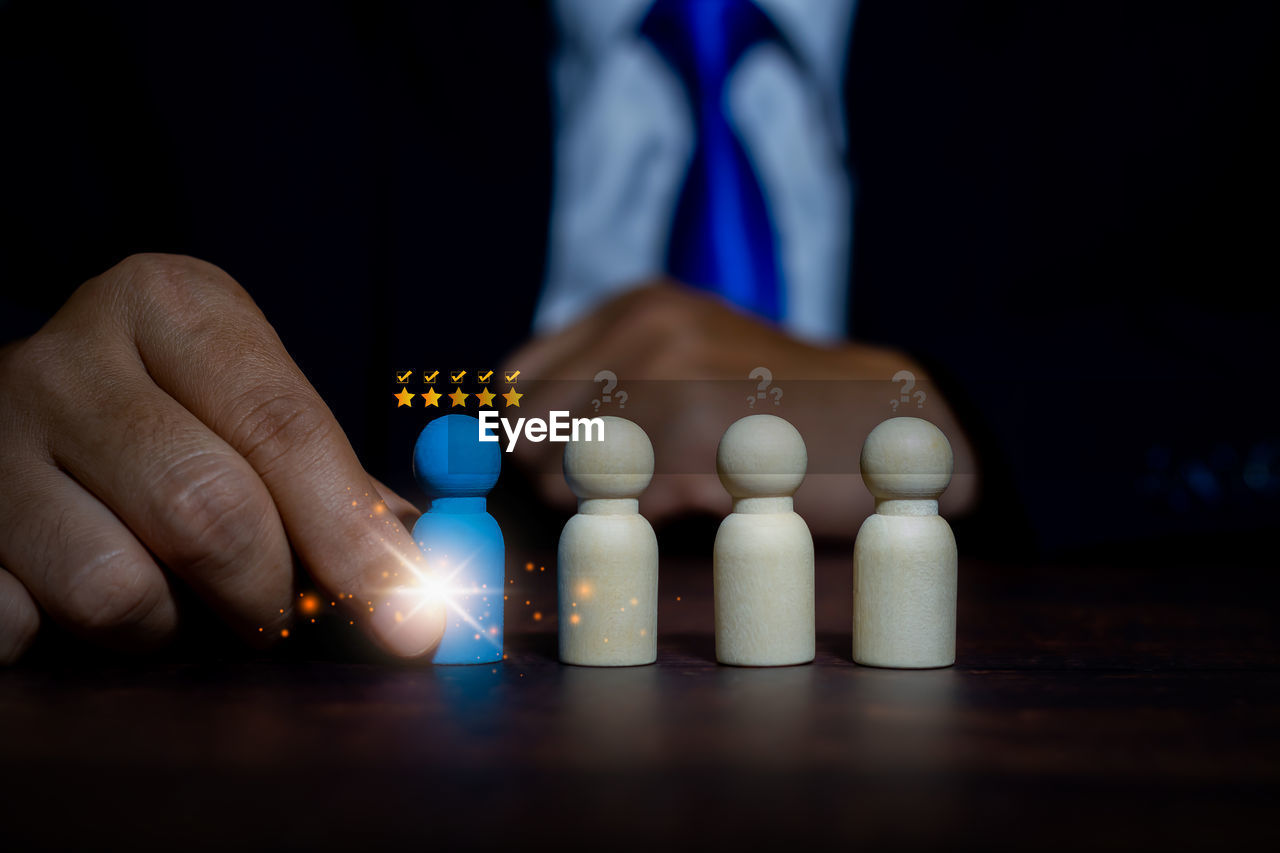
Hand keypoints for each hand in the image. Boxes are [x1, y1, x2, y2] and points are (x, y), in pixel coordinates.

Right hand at [0, 254, 443, 663]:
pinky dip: (63, 640)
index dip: (354, 535)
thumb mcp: (253, 402)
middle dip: (269, 595)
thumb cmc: (176, 408)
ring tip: (173, 599)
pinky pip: (17, 626)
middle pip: (206, 512)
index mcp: (172, 305)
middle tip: (282, 617)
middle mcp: (69, 357)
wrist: (36, 396)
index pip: (284, 428)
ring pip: (112, 590)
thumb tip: (423, 581)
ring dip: (167, 627)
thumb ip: (336, 485)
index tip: (413, 619)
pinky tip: (76, 598)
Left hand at [507, 281, 977, 532]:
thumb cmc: (773, 402)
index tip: (549, 468)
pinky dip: (658, 515)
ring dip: (608, 501)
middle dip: (557, 476)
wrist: (883, 417)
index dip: (522, 437)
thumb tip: (507, 443)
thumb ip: (604, 385)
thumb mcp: (687, 358)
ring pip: (572, 474)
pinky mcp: (701, 440)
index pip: (518, 381)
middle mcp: (646, 329)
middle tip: (627, 485)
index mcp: (635, 306)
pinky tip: (708, 493)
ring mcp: (674, 380)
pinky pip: (629, 504)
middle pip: (531, 431)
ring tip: (674, 486)